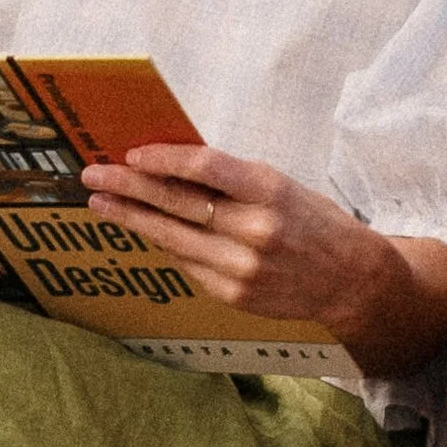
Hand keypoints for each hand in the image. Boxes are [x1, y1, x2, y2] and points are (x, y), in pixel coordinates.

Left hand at [79, 140, 446, 379]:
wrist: (352, 281)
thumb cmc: (315, 223)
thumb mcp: (281, 186)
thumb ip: (231, 179)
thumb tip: (170, 164)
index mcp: (270, 191)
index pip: (204, 166)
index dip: (163, 158)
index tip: (132, 153)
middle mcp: (254, 230)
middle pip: (176, 203)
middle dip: (128, 187)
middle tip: (94, 175)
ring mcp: (241, 267)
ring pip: (171, 237)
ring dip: (131, 218)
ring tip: (102, 203)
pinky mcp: (232, 294)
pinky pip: (186, 263)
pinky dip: (164, 244)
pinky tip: (144, 230)